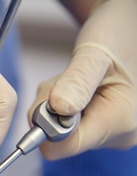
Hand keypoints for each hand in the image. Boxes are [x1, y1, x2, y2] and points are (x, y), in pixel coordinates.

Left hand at [30, 0, 136, 159]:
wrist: (129, 29)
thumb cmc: (118, 34)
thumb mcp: (96, 53)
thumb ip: (77, 81)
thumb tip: (58, 109)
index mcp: (120, 120)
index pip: (63, 146)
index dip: (46, 126)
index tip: (51, 97)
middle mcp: (119, 134)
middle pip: (59, 140)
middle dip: (51, 111)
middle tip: (66, 80)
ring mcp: (111, 133)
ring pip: (59, 132)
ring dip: (55, 106)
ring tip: (78, 80)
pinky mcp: (102, 128)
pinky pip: (66, 126)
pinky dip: (62, 106)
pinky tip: (80, 88)